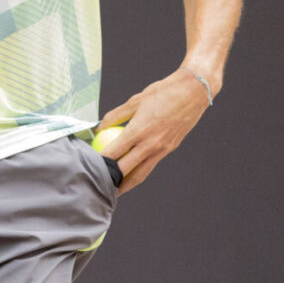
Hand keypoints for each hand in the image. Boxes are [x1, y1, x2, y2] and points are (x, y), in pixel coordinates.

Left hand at [92, 68, 212, 192]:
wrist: (193, 92)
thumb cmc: (163, 92)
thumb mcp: (135, 100)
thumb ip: (115, 115)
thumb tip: (100, 126)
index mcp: (138, 130)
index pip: (114, 152)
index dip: (100, 162)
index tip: (90, 166)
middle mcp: (150, 144)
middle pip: (126, 170)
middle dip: (111, 180)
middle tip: (98, 185)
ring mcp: (162, 149)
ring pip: (141, 173)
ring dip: (127, 184)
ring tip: (115, 191)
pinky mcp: (170, 149)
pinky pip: (151, 165)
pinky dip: (140, 172)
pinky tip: (132, 174)